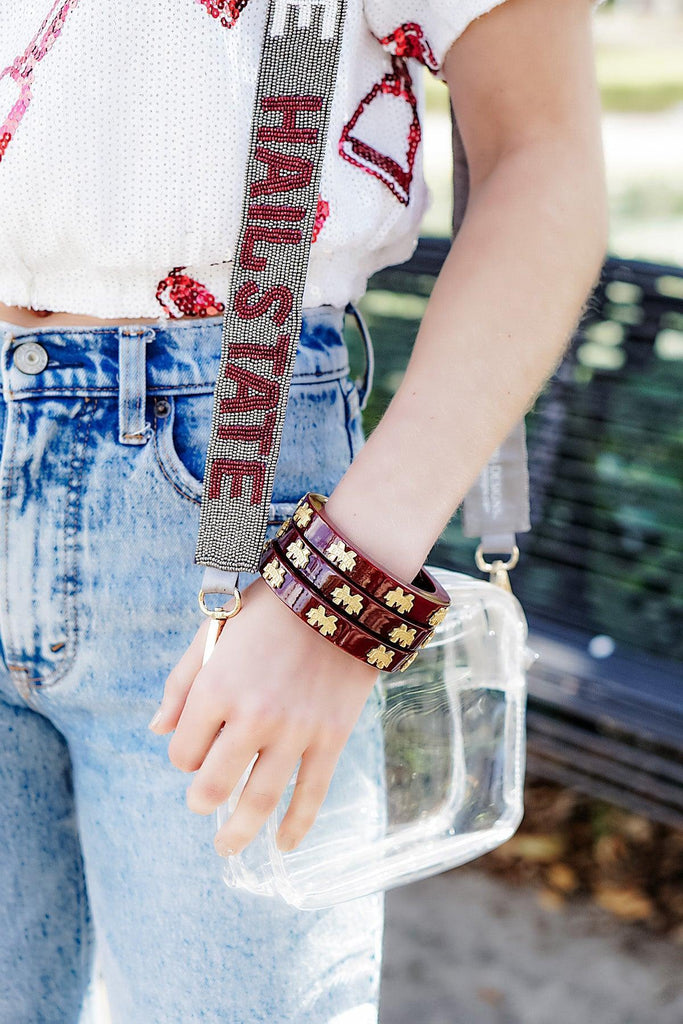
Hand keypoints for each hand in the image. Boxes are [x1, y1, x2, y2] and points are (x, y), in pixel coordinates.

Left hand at [149, 576, 379, 855]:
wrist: (340, 594)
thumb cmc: (270, 609)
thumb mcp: (214, 631)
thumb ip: (181, 682)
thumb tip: (156, 731)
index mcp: (216, 688)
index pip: (183, 752)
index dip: (184, 754)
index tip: (196, 747)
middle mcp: (251, 716)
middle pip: (213, 784)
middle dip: (202, 800)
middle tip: (202, 803)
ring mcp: (294, 731)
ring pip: (259, 800)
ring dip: (238, 832)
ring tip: (227, 847)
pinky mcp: (330, 738)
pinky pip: (311, 793)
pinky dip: (297, 826)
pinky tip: (284, 845)